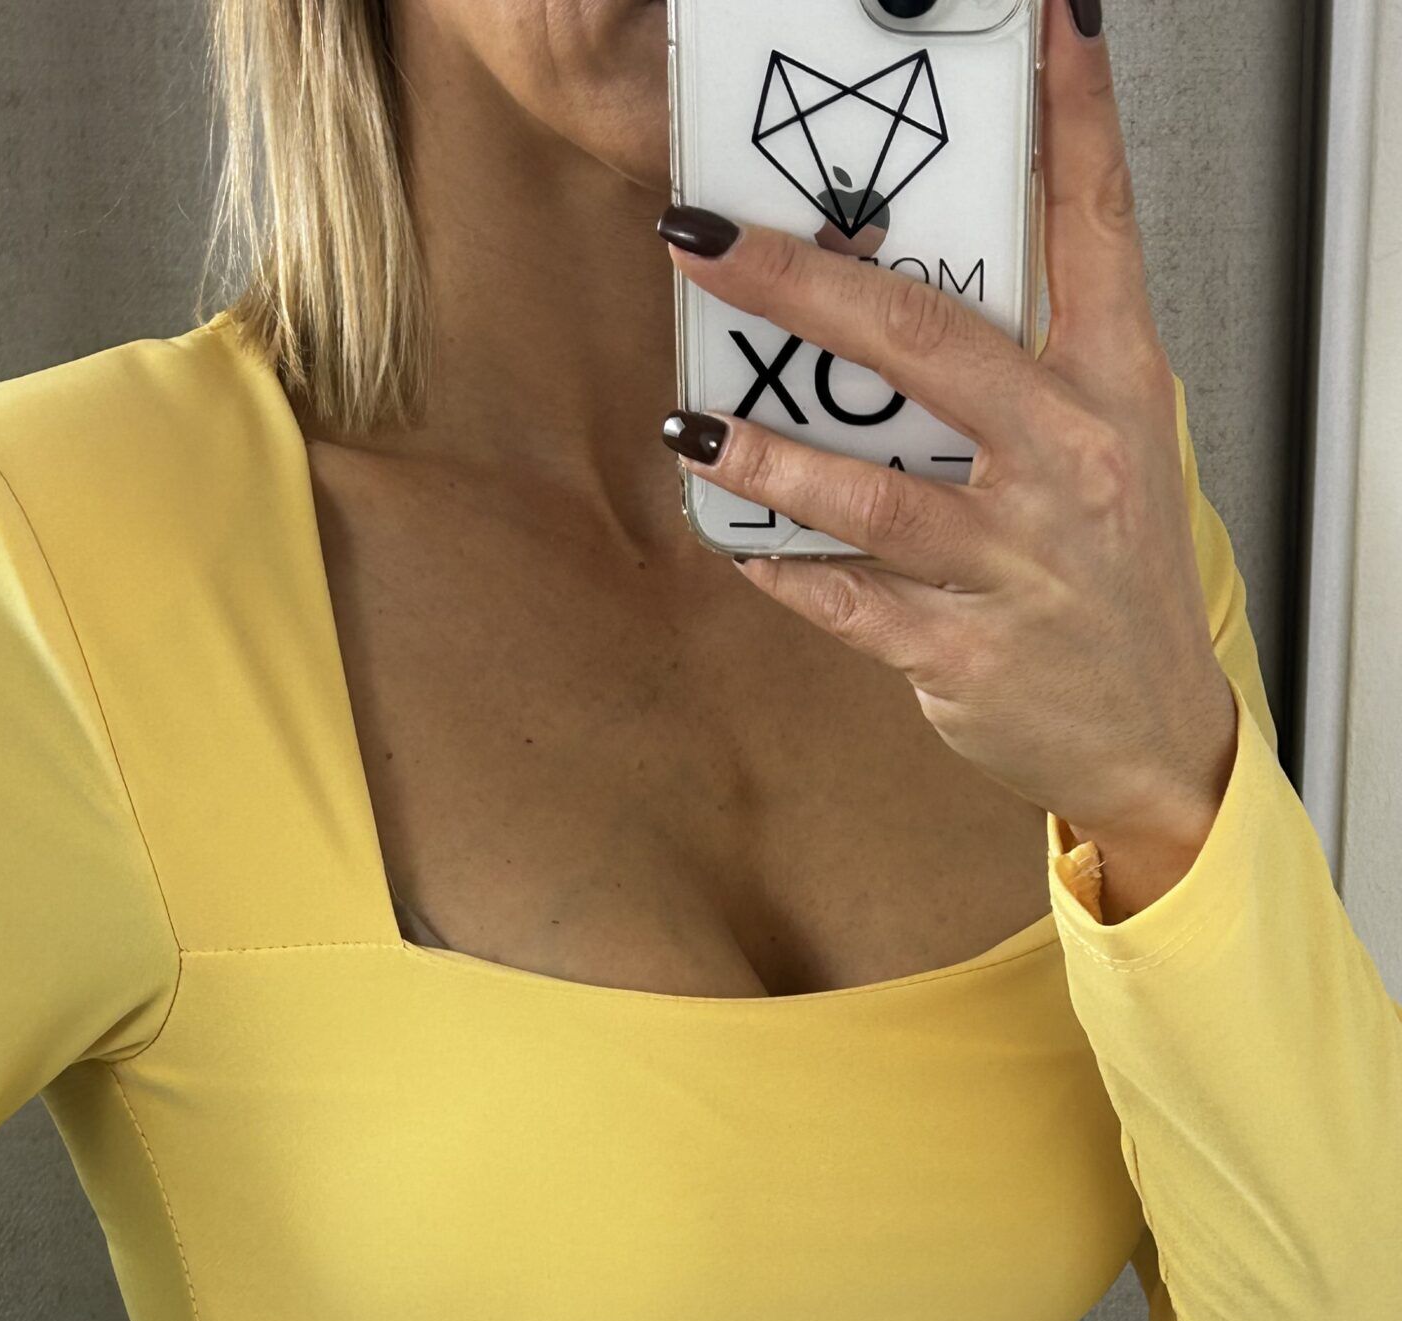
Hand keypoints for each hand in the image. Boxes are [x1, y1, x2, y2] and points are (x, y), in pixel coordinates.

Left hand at [656, 0, 1236, 900]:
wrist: (1149, 729)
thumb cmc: (1109, 572)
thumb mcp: (1107, 443)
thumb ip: (1026, 363)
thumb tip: (898, 279)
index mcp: (1111, 386)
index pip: (1094, 227)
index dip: (1069, 123)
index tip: (1047, 26)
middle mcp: (1067, 461)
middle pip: (927, 347)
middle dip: (804, 287)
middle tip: (706, 243)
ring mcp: (1015, 561)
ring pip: (874, 496)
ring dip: (770, 454)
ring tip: (692, 424)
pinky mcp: (965, 651)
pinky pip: (851, 605)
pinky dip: (788, 574)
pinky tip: (735, 544)